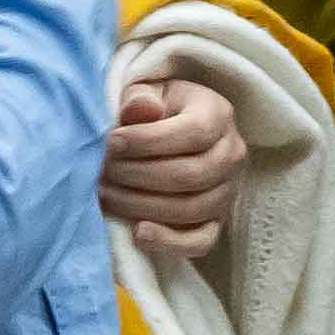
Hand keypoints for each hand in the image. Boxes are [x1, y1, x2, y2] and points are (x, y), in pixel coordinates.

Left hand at [100, 76, 242, 259]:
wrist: (170, 130)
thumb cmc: (153, 108)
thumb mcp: (146, 91)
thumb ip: (140, 97)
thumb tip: (140, 109)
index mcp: (218, 114)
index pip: (193, 133)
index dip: (149, 141)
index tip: (111, 143)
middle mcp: (232, 154)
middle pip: (190, 175)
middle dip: (138, 175)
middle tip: (102, 171)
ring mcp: (228, 191)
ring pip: (192, 209)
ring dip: (143, 206)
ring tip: (106, 195)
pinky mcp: (217, 222)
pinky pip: (201, 242)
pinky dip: (169, 243)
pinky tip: (137, 233)